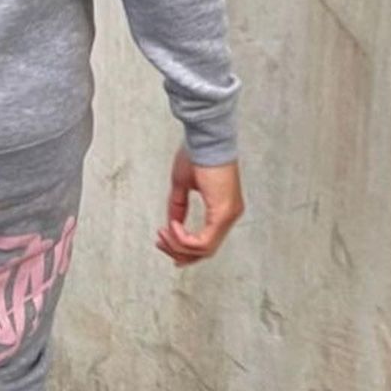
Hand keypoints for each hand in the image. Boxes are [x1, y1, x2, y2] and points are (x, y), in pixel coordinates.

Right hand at [155, 145, 244, 266]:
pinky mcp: (223, 213)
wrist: (205, 139)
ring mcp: (228, 215)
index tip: (165, 242)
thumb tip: (172, 223)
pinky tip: (173, 226)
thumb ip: (178, 206)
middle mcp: (230, 215)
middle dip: (178, 251)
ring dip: (178, 245)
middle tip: (160, 243)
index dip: (185, 248)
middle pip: (205, 251)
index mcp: (223, 208)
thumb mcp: (183, 184)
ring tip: (164, 233)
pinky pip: (203, 241)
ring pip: (203, 250)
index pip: (207, 241)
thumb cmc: (198, 154)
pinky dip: (184, 238)